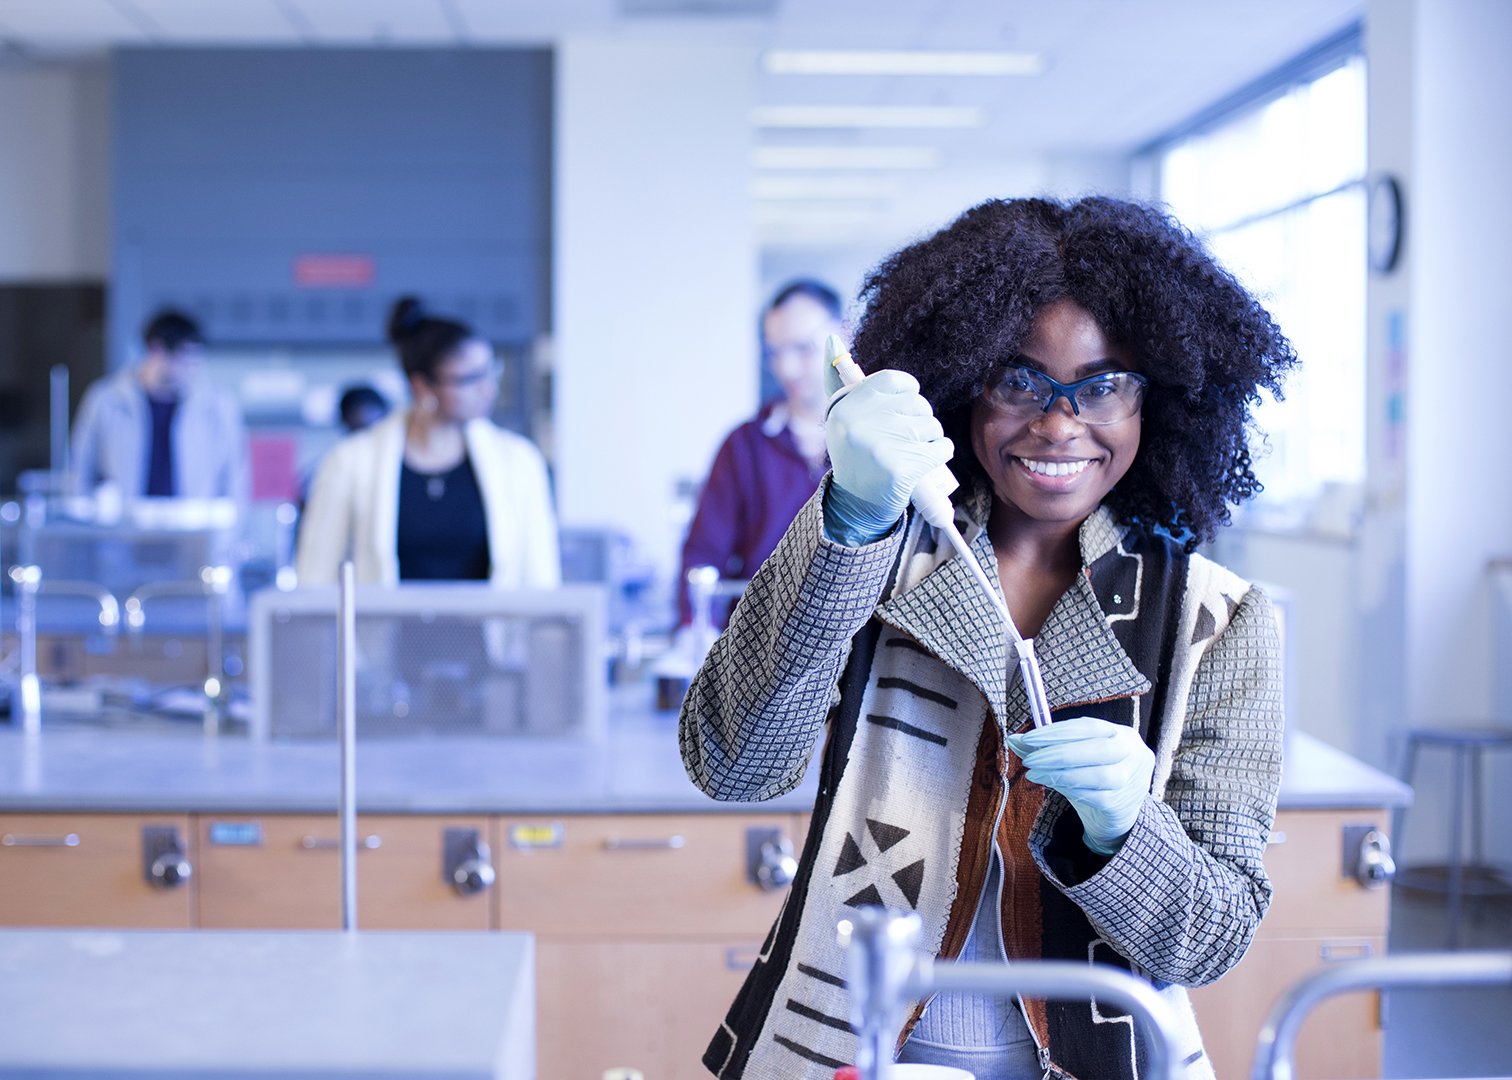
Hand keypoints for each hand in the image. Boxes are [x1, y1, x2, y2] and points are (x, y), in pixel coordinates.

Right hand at [822, 369, 952, 544]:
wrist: (856, 506)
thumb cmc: (855, 455)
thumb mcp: (843, 417)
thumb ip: (839, 378)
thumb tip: (830, 338)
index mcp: (847, 407)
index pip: (897, 381)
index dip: (909, 394)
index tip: (904, 408)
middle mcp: (861, 423)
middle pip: (919, 405)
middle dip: (920, 422)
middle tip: (904, 440)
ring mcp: (883, 446)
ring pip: (933, 426)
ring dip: (930, 440)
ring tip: (910, 453)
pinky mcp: (903, 469)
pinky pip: (943, 448)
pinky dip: (939, 456)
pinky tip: (922, 465)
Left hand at [1006, 716, 1154, 855]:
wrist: (1115, 817)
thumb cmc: (1091, 779)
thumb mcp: (1071, 760)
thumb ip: (1045, 748)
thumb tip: (1013, 739)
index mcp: (1122, 734)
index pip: (1090, 726)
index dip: (1057, 731)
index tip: (1028, 737)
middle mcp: (1133, 754)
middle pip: (1098, 749)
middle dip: (1058, 753)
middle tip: (1029, 759)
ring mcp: (1131, 781)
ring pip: (1098, 775)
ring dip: (1061, 774)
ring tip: (1035, 774)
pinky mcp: (1122, 805)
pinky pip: (1095, 797)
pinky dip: (1071, 790)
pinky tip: (1053, 786)